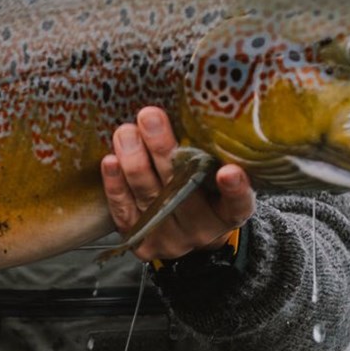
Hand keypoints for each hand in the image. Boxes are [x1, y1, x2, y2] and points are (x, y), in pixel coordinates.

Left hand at [100, 107, 255, 262]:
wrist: (181, 233)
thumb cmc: (200, 192)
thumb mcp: (213, 175)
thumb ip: (209, 154)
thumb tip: (189, 109)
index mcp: (227, 213)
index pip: (238, 203)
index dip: (236, 189)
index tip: (229, 172)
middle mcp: (201, 229)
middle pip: (182, 189)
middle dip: (163, 150)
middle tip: (149, 117)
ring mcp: (170, 239)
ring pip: (149, 197)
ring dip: (134, 160)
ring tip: (126, 132)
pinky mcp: (141, 242)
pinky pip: (125, 212)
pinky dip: (116, 185)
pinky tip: (111, 161)